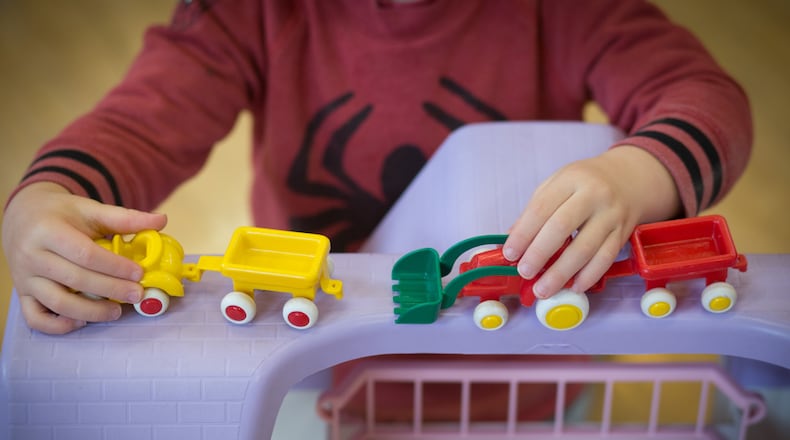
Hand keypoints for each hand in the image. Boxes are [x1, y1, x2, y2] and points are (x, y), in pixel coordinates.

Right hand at [2, 182, 166, 333]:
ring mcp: (25, 278)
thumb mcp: (90, 209)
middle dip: (110, 290)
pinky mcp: (23, 294)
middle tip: (137, 295)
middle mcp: (32, 255)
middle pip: (75, 279)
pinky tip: (83, 321)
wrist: (24, 216)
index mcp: (49, 231)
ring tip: (117, 311)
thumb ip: (124, 218)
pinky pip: (36, 318)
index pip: (85, 254)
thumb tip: (161, 220)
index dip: (114, 266)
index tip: (139, 273)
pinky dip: (59, 325)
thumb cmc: (62, 214)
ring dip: (90, 312)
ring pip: (56, 303)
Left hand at [502, 146, 679, 298]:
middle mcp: (593, 195)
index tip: (509, 253)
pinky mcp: (623, 233)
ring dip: (561, 274)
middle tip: (524, 272)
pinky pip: (605, 259)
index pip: (541, 208)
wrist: (629, 179)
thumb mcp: (557, 184)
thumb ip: (535, 210)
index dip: (523, 233)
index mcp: (570, 180)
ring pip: (585, 249)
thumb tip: (512, 238)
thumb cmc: (585, 183)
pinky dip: (588, 276)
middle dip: (539, 254)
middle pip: (561, 227)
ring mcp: (611, 215)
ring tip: (543, 289)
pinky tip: (574, 287)